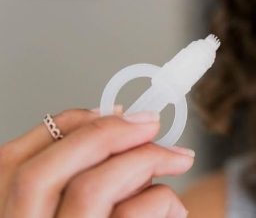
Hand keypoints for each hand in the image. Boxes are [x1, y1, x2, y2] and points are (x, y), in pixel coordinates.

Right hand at [0, 108, 193, 216]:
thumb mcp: (76, 211)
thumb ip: (83, 175)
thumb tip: (117, 117)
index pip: (12, 163)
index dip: (65, 126)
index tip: (112, 110)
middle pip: (41, 172)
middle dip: (103, 134)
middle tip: (151, 121)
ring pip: (91, 190)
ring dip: (143, 160)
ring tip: (178, 158)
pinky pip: (136, 217)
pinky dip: (162, 199)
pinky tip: (173, 205)